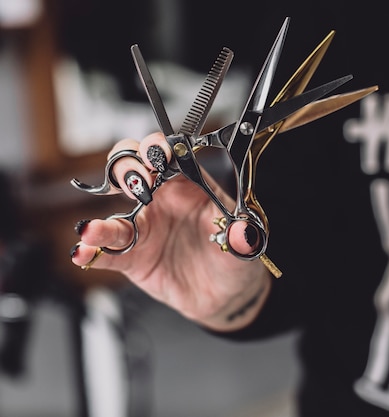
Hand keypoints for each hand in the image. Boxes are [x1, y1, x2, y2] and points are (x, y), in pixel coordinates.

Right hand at [70, 133, 271, 330]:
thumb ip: (242, 234)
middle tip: (135, 184)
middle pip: (133, 171)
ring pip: (114, 214)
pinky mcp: (134, 258)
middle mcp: (162, 201)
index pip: (170, 155)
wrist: (225, 293)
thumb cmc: (233, 256)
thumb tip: (241, 232)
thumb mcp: (244, 242)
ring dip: (101, 220)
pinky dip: (93, 252)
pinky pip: (109, 252)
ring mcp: (145, 228)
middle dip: (127, 169)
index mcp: (190, 186)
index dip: (159, 148)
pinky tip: (83, 253)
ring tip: (94, 230)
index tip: (157, 155)